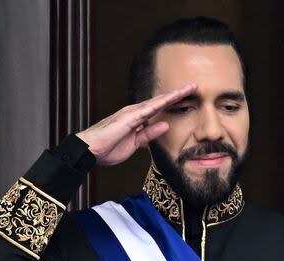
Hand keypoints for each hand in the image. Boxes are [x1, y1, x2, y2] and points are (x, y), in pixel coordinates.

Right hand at [76, 84, 195, 165]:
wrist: (89, 151)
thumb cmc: (108, 148)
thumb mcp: (136, 144)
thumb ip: (150, 134)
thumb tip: (165, 125)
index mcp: (137, 119)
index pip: (159, 109)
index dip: (173, 102)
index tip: (188, 98)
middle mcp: (135, 112)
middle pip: (160, 101)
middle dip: (177, 94)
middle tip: (194, 86)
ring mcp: (131, 113)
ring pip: (156, 102)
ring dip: (172, 95)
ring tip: (188, 89)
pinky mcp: (127, 118)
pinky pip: (146, 110)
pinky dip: (159, 104)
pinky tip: (170, 99)